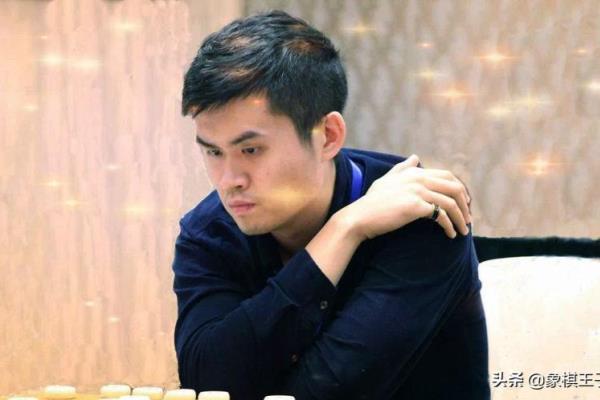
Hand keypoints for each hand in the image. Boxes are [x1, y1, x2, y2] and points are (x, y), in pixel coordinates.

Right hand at [346, 154, 471, 239]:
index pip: (447, 176)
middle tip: (468, 219)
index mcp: (414, 172)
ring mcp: (417, 191)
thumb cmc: (372, 201)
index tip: (464, 203)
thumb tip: (415, 156)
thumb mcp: (386, 179)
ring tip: (463, 231)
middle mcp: (418, 178)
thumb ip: (402, 168)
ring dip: (461, 218)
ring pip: (451, 203)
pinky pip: (441, 215)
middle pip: (454, 188)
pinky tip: (450, 234)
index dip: (460, 190)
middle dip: (465, 204)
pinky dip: (449, 226)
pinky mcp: (416, 206)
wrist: (360, 217)